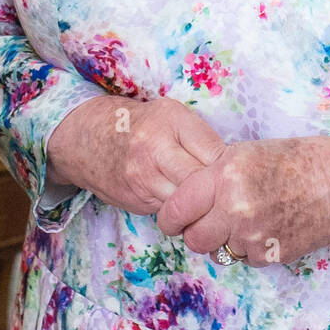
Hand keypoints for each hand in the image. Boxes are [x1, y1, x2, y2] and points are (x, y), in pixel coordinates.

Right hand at [45, 94, 225, 213]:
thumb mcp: (172, 114)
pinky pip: (171, 214)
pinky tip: (190, 209)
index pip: (216, 154)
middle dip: (220, 194)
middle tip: (231, 197)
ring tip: (213, 206)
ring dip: (203, 209)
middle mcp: (156, 149)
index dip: (231, 169)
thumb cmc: (142, 124)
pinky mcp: (137, 201)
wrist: (91, 138)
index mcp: (172, 121)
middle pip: (203, 184)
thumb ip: (200, 136)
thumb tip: (234, 166)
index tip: (238, 174)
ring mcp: (144, 178)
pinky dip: (184, 215)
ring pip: (188, 205)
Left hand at [154, 134, 329, 266]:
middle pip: (193, 239)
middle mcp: (234, 207)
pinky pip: (244, 259)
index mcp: (225, 175)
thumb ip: (214, 174)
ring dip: (222, 242)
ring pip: (217, 253)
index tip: (173, 218)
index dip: (170, 216)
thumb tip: (187, 196)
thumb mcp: (247, 153)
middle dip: (195, 233)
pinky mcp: (270, 254)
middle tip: (205, 223)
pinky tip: (265, 227)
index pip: (177, 207)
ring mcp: (252, 234)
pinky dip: (248, 248)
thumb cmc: (296, 160)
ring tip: (241, 221)